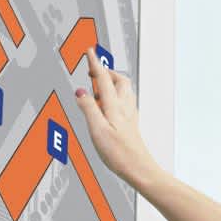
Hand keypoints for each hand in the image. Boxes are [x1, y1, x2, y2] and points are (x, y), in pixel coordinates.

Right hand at [73, 51, 162, 190]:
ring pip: (124, 90)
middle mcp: (125, 108)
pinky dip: (116, 95)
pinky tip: (110, 104)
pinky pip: (125, 101)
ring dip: (112, 81)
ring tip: (99, 84)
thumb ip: (89, 109)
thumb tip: (81, 92)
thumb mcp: (97, 131)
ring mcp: (130, 115)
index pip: (104, 79)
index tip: (89, 51)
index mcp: (114, 107)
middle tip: (93, 68)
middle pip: (119, 80)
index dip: (95, 64)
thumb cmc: (119, 154)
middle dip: (106, 71)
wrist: (139, 169)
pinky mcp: (131, 124)